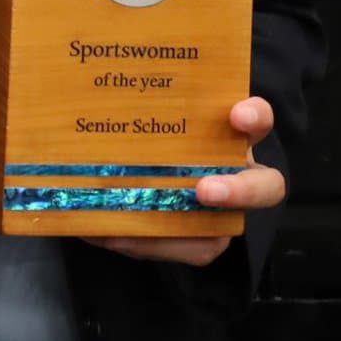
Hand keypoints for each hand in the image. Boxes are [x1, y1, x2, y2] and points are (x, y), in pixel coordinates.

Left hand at [81, 96, 284, 267]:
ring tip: (129, 231)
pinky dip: (148, 245)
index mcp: (229, 133)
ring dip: (180, 232)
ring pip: (227, 229)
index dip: (254, 116)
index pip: (257, 119)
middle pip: (266, 186)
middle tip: (204, 190)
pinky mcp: (207, 238)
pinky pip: (190, 250)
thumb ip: (131, 106)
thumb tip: (75, 90)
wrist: (146, 168)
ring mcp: (226, 210)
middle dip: (239, 190)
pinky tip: (109, 234)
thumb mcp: (147, 113)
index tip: (236, 115)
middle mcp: (236, 171)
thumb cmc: (152, 130)